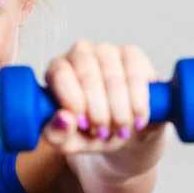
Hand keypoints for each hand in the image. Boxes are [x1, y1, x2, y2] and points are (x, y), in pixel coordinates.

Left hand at [41, 40, 165, 154]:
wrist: (122, 130)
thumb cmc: (88, 132)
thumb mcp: (68, 142)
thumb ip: (57, 135)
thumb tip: (63, 118)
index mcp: (56, 70)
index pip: (60, 74)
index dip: (73, 100)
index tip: (83, 124)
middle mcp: (79, 54)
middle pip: (87, 75)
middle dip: (98, 111)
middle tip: (103, 133)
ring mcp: (106, 50)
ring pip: (113, 77)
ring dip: (119, 110)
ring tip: (120, 130)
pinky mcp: (132, 54)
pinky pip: (136, 75)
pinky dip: (138, 102)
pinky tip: (137, 118)